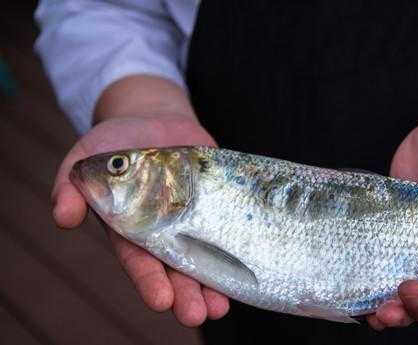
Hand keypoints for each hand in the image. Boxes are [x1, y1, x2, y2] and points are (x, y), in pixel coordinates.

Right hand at [53, 114, 229, 326]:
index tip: (162, 301)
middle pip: (177, 271)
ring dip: (214, 286)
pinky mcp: (221, 203)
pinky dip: (241, 249)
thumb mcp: (85, 161)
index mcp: (133, 231)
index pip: (141, 263)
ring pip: (207, 259)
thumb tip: (62, 218)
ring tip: (220, 308)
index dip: (151, 282)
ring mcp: (196, 220)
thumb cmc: (113, 145)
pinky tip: (250, 268)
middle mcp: (167, 233)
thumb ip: (70, 188)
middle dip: (186, 296)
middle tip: (196, 315)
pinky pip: (233, 229)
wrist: (154, 118)